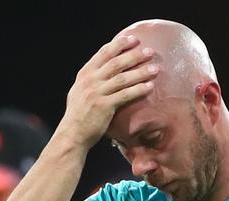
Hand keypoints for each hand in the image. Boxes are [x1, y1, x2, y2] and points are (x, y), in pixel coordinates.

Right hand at [63, 35, 158, 150]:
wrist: (72, 133)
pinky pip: (125, 95)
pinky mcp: (104, 106)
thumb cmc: (78, 115)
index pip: (103, 53)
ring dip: (141, 72)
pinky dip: (138, 90)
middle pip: (116, 63)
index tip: (133, 39)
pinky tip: (149, 86)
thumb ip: (92, 80)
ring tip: (155, 68)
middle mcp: (90, 80)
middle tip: (150, 51)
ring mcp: (97, 93)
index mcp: (85, 74)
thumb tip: (105, 70)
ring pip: (123, 78)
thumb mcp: (80, 91)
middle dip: (134, 55)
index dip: (119, 44)